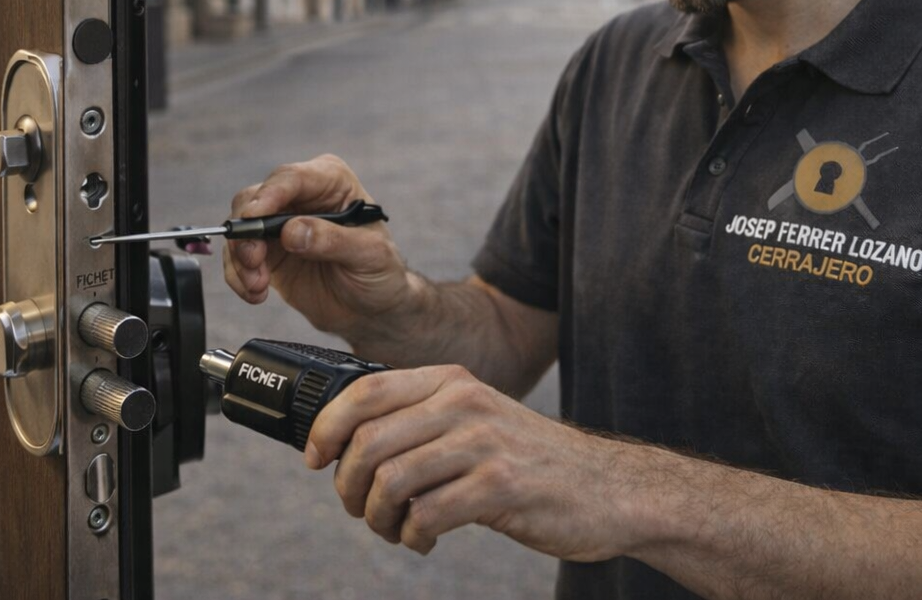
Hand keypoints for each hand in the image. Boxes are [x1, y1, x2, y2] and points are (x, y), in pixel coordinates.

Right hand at [223, 154, 415, 338]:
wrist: (372, 310)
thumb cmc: (380, 273)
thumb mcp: (369, 256)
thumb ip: (332, 241)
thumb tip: (292, 231)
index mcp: (331, 182)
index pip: (291, 178)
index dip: (268, 196)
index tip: (254, 219)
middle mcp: (300, 197)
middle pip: (253, 199)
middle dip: (247, 232)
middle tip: (254, 262)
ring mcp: (279, 224)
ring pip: (240, 228)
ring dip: (240, 259)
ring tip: (257, 286)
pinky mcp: (267, 252)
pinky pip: (237, 257)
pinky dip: (238, 276)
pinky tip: (255, 293)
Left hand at [305, 365, 638, 560]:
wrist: (607, 488)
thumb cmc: (529, 461)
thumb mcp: (474, 420)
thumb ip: (422, 421)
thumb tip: (346, 446)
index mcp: (451, 380)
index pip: (366, 391)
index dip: (327, 427)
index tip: (314, 459)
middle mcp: (464, 402)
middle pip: (369, 441)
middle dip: (348, 486)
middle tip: (360, 509)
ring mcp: (484, 442)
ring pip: (390, 481)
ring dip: (377, 518)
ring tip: (394, 529)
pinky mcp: (502, 486)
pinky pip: (426, 516)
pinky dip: (412, 537)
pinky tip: (424, 540)